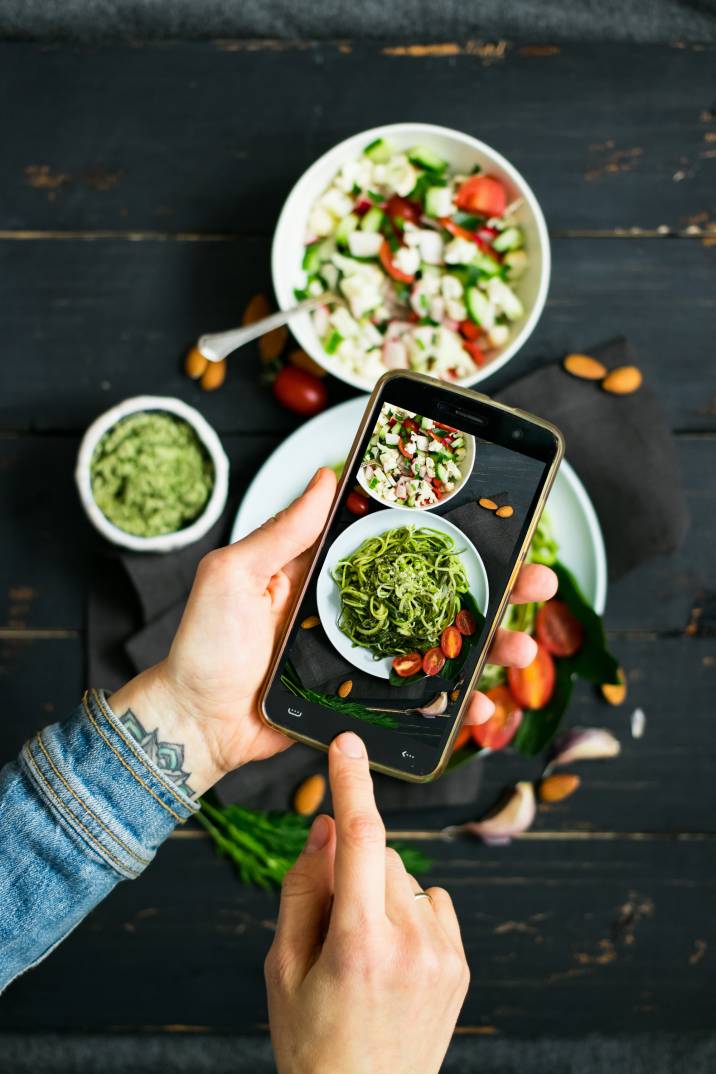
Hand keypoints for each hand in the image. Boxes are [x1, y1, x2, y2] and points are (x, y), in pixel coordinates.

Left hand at [108, 467, 556, 795]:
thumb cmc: (206, 645)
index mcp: (331, 572)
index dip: (448, 535)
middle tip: (538, 582)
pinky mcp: (366, 701)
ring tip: (522, 646)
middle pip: (439, 595)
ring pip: (443, 646)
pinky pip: (421, 700)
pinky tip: (483, 706)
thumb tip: (325, 475)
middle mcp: (359, 611)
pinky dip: (455, 703)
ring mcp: (366, 658)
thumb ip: (285, 531)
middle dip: (495, 588)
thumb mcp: (237, 574)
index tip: (496, 524)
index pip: (402, 545)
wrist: (194, 721)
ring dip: (490, 646)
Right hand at [265, 731, 468, 1073]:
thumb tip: (325, 826)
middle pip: (379, 854)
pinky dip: (410, 910)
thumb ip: (302, 887)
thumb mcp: (283, 966)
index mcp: (358, 944)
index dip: (351, 783)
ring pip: (405, 876)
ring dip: (380, 891)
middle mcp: (411, 943)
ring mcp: (444, 954)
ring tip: (363, 953)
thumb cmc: (312, 1041)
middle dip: (352, 867)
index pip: (359, 839)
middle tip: (333, 923)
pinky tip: (392, 955)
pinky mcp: (461, 963)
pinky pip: (433, 900)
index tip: (347, 743)